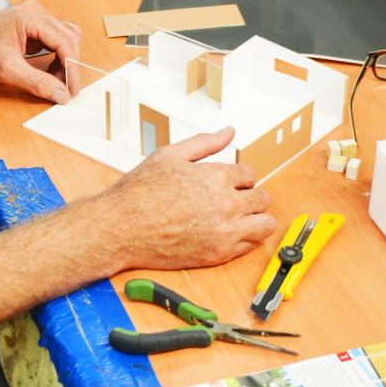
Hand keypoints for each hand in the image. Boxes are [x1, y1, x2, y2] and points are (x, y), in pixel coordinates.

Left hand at [0, 0, 82, 102]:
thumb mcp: (7, 69)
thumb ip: (37, 82)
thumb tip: (60, 93)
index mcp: (32, 17)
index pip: (65, 42)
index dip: (71, 68)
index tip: (71, 89)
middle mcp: (37, 13)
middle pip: (70, 38)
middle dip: (70, 65)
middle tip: (65, 88)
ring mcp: (35, 19)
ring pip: (66, 39)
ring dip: (65, 61)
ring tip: (56, 81)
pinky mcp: (32, 29)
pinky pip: (55, 41)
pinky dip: (57, 58)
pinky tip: (50, 72)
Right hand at [103, 127, 274, 271]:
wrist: (121, 227)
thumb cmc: (140, 192)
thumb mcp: (169, 155)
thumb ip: (204, 143)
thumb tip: (228, 132)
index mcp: (216, 176)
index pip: (248, 174)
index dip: (239, 177)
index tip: (229, 182)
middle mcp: (226, 203)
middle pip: (261, 198)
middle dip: (251, 195)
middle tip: (235, 199)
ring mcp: (225, 231)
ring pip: (264, 224)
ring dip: (257, 218)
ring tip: (240, 217)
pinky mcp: (219, 254)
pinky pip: (251, 245)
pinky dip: (246, 238)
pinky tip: (229, 232)